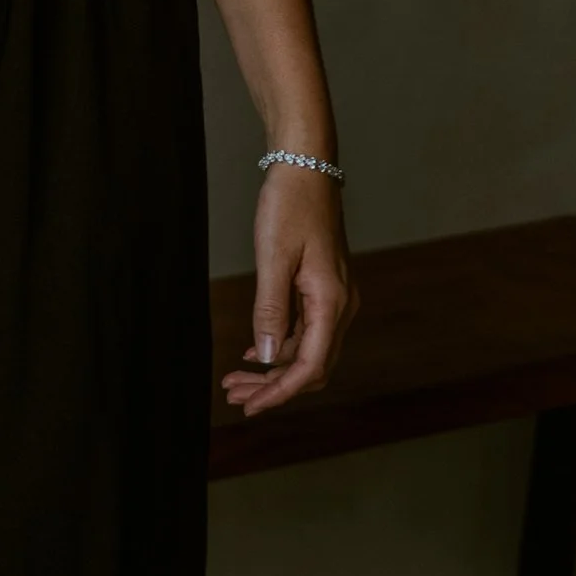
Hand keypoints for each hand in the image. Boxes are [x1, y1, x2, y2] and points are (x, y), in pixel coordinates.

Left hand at [223, 164, 355, 414]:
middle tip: (235, 396)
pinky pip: (306, 331)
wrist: (306, 168)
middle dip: (274, 386)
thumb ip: (270, 309)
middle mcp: (340, 305)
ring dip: (274, 368)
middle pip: (311, 365)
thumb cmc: (290, 206)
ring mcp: (334, 298)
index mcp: (332, 302)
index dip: (280, 392)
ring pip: (307, 350)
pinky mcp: (323, 288)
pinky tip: (255, 352)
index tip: (251, 406)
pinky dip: (280, 346)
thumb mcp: (273, 257)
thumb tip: (268, 356)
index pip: (310, 366)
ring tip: (237, 379)